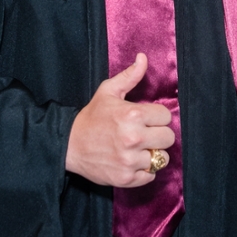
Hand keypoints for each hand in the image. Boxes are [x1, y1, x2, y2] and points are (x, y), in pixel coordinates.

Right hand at [65, 53, 175, 187]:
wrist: (68, 145)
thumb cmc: (91, 117)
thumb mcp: (108, 92)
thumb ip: (129, 76)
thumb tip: (143, 58)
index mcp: (133, 114)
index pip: (166, 116)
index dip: (157, 117)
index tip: (146, 118)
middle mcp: (134, 138)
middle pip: (168, 137)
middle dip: (158, 134)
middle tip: (144, 133)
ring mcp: (130, 160)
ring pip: (162, 158)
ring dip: (153, 154)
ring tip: (138, 148)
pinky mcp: (125, 178)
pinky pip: (150, 175)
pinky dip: (144, 170)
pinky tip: (132, 161)